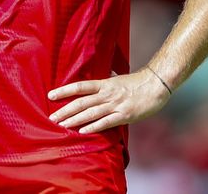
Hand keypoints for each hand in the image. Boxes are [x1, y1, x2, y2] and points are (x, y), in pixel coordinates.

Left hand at [47, 69, 170, 133]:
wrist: (157, 84)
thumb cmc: (138, 82)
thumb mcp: (119, 78)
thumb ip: (108, 80)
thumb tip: (102, 76)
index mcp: (104, 83)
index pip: (80, 86)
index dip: (64, 90)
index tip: (51, 95)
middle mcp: (107, 94)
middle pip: (82, 102)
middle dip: (65, 110)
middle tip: (52, 117)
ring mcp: (115, 104)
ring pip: (91, 113)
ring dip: (75, 120)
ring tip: (62, 125)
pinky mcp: (125, 115)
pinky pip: (106, 122)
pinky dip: (93, 127)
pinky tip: (83, 132)